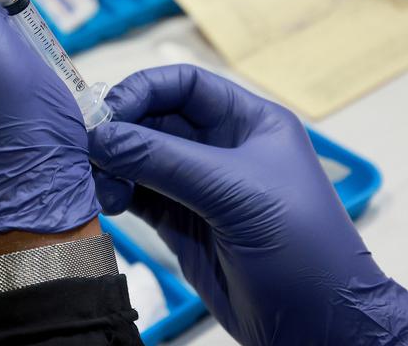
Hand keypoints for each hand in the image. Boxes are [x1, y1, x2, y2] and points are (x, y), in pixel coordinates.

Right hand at [89, 65, 407, 344]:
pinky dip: (117, 193)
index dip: (144, 90)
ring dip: (113, 165)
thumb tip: (102, 136)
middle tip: (89, 147)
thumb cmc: (302, 247)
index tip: (109, 113)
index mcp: (248, 122)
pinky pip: (140, 195)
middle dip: (121, 130)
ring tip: (98, 183)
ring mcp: (200, 187)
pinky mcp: (183, 223)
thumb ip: (165, 160)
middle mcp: (222, 148)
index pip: (186, 85)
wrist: (317, 324)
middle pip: (157, 119)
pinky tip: (104, 201)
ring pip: (142, 158)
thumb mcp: (235, 193)